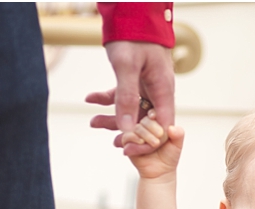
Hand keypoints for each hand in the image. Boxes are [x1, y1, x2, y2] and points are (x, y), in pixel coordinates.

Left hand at [87, 41, 174, 155]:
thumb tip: (124, 128)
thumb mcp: (127, 67)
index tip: (127, 149)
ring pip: (133, 110)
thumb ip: (126, 97)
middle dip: (129, 132)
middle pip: (147, 121)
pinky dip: (108, 99)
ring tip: (92, 122)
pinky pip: (124, 95)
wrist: (133, 11)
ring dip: (114, 117)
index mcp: (163, 90)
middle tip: (111, 142)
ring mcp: (148, 85)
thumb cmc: (134, 35)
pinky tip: (90, 99)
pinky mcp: (137, 78)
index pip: (162, 127)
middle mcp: (158, 90)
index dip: (147, 141)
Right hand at [124, 111, 183, 179]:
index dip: (153, 113)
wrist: (160, 172)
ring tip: (154, 144)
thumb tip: (173, 128)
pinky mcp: (127, 142)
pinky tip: (141, 143)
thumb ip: (178, 134)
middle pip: (145, 119)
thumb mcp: (177, 144)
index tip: (154, 116)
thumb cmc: (168, 156)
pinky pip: (127, 137)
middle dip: (152, 127)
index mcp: (157, 122)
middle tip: (159, 138)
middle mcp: (145, 126)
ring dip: (145, 135)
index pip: (153, 111)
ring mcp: (136, 133)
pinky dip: (134, 139)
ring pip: (136, 127)